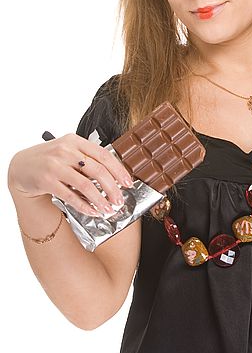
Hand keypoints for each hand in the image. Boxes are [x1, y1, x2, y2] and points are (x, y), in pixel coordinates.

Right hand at [7, 134, 133, 215]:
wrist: (21, 166)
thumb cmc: (50, 159)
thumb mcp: (69, 151)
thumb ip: (88, 158)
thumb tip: (114, 177)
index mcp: (76, 141)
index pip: (104, 155)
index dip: (119, 170)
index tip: (128, 183)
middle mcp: (66, 151)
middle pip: (98, 171)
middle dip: (113, 188)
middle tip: (119, 200)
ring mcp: (55, 166)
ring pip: (86, 185)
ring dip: (100, 200)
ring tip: (108, 209)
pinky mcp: (47, 181)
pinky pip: (71, 196)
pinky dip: (84, 206)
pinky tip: (93, 211)